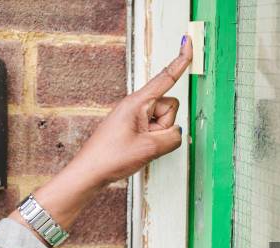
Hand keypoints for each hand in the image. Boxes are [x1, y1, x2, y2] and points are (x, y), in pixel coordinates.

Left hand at [9, 35, 192, 239]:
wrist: (90, 173)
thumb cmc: (110, 157)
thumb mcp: (148, 148)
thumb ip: (172, 137)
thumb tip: (177, 132)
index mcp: (137, 102)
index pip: (165, 78)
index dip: (180, 61)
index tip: (188, 42)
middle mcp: (137, 106)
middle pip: (170, 107)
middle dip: (166, 125)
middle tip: (147, 140)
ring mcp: (136, 117)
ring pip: (165, 121)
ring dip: (159, 136)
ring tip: (140, 146)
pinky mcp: (135, 128)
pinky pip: (156, 131)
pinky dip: (153, 141)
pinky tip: (138, 149)